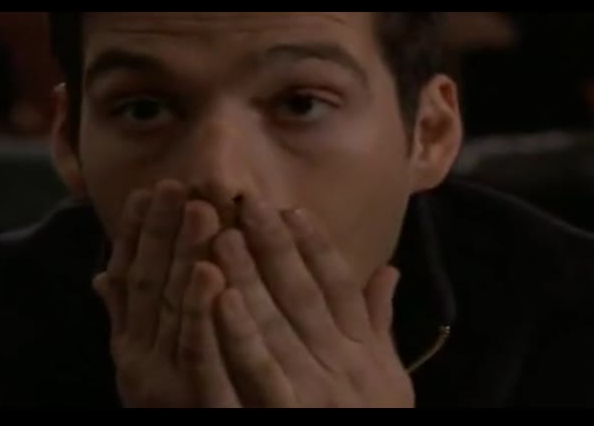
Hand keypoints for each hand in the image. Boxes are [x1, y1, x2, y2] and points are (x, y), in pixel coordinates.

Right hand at [93, 180, 238, 406]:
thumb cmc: (173, 405)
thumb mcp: (143, 364)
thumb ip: (124, 319)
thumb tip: (101, 276)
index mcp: (129, 346)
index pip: (129, 279)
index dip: (135, 234)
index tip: (146, 192)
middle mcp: (137, 358)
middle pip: (149, 284)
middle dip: (161, 231)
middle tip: (176, 185)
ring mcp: (160, 378)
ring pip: (170, 308)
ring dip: (181, 257)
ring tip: (198, 211)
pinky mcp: (190, 399)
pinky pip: (195, 350)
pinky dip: (199, 310)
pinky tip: (210, 273)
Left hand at [210, 198, 414, 407]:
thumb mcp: (388, 382)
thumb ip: (380, 325)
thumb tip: (389, 270)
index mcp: (363, 354)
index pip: (340, 289)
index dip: (317, 247)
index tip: (293, 209)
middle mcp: (342, 367)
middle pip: (303, 296)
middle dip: (275, 246)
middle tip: (248, 203)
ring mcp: (313, 392)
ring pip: (276, 324)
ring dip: (250, 278)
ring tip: (224, 236)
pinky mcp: (285, 416)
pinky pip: (258, 371)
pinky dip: (240, 333)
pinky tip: (217, 297)